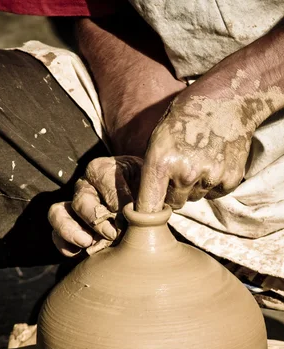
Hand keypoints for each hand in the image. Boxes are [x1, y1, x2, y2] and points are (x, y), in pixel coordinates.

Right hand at [49, 156, 142, 255]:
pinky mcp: (70, 229)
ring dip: (71, 230)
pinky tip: (80, 253)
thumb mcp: (155, 188)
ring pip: (58, 213)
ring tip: (88, 243)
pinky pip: (56, 235)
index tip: (131, 212)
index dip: (115, 196)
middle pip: (81, 198)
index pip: (103, 176)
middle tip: (114, 235)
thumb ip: (150, 193)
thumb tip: (141, 212)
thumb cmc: (152, 197)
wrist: (148, 211)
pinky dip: (65, 246)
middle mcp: (86, 186)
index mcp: (105, 169)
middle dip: (96, 218)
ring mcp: (75, 208)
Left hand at [139, 91, 254, 211]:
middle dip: (174, 193)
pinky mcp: (230, 178)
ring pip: (195, 198)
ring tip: (199, 159)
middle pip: (174, 204)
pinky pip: (215, 193)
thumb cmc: (184, 119)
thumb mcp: (157, 140)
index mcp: (161, 162)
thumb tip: (146, 204)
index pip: (148, 207)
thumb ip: (152, 172)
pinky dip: (214, 183)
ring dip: (195, 186)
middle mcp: (185, 173)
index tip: (144, 221)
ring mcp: (210, 176)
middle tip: (181, 169)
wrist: (224, 101)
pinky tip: (214, 161)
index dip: (146, 215)